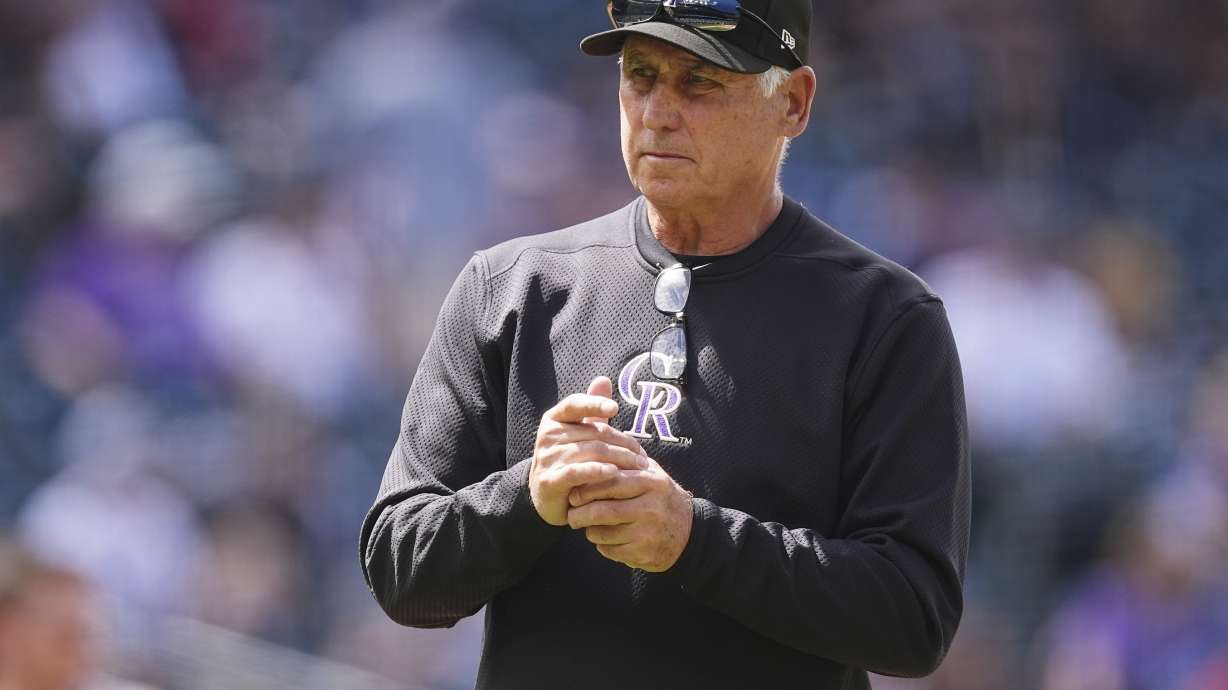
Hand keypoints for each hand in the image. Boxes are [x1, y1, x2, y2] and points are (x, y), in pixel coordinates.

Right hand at [529, 377, 649, 525]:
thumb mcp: (579, 433)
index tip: (615, 408)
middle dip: (623, 444)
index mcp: (554, 419)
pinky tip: (615, 472)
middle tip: (643, 456)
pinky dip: (598, 471)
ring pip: (591, 452)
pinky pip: (578, 472)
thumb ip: (591, 409)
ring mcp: (547, 458)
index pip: (575, 404)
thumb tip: (603, 379)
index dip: (594, 404)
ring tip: (639, 467)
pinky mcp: (550, 480)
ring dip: (620, 459)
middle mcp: (547, 435)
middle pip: (593, 433)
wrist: (546, 496)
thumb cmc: (569, 460)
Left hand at [566, 457, 693, 571]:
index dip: (586, 489)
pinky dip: (602, 545)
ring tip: (590, 526)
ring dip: (590, 531)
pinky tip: (607, 539)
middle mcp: (652, 508)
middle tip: (572, 515)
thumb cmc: (660, 498)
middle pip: (603, 511)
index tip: (573, 493)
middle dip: (580, 514)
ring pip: (603, 533)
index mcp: (651, 482)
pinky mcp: (645, 554)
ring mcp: (649, 533)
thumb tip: (596, 445)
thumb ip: (627, 461)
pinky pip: (610, 550)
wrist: (689, 532)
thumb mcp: (652, 474)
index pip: (610, 482)